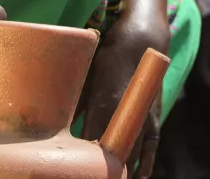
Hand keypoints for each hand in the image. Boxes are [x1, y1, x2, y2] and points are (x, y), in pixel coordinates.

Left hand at [80, 16, 169, 170]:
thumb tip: (57, 121)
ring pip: (132, 151)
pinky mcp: (152, 117)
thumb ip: (76, 102)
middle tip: (92, 175)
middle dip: (101, 166)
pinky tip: (141, 175)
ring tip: (116, 178)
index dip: (80, 156)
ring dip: (123, 167)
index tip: (72, 166)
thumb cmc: (107, 60)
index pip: (88, 139)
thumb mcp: (87, 79)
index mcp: (101, 104)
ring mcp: (140, 116)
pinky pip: (150, 145)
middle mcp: (122, 113)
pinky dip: (147, 161)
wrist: (139, 45)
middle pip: (111, 150)